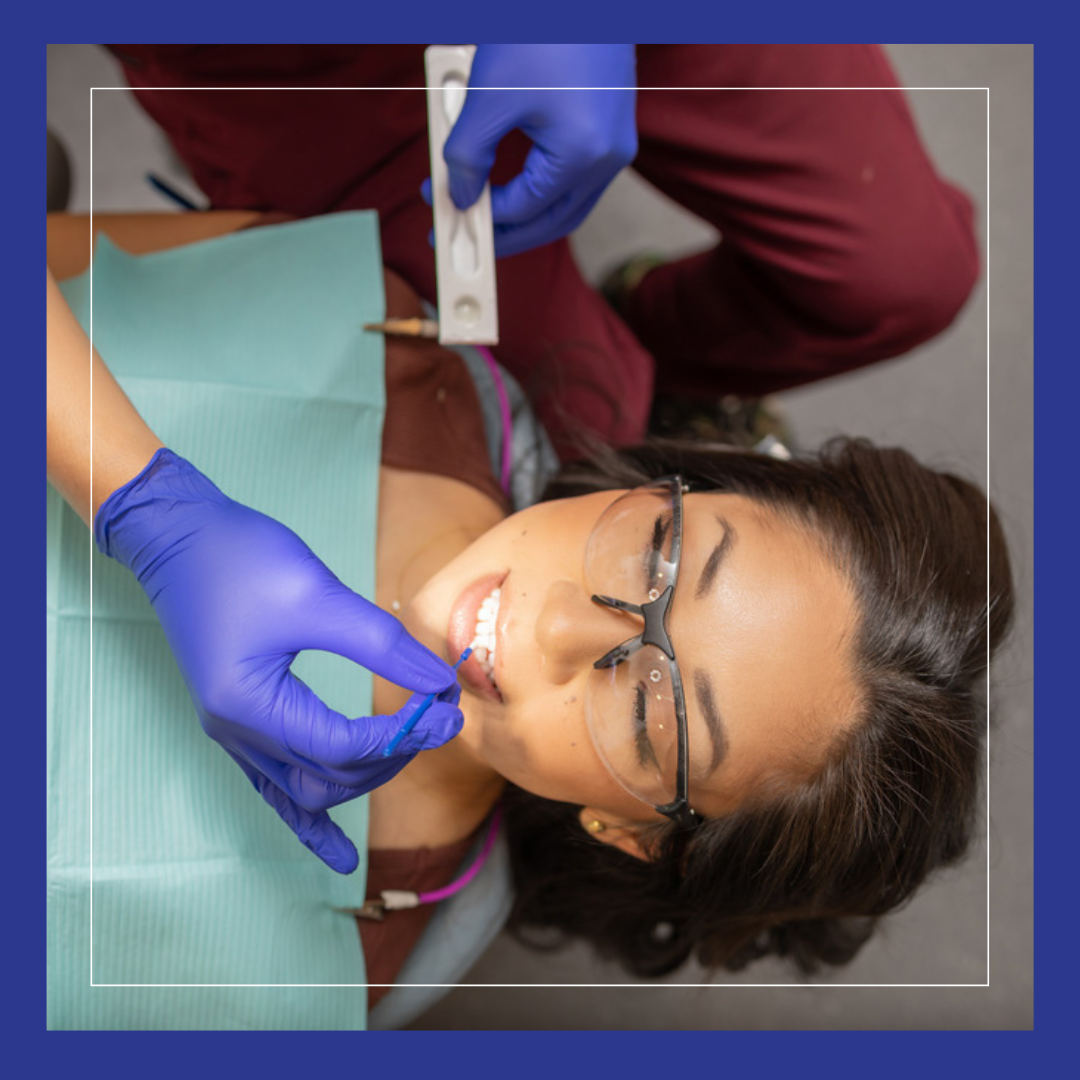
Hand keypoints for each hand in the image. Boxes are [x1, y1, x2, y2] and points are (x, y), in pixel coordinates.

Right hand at [95, 449, 462, 873]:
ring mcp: (232, 732)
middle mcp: (234, 730)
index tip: (447, 709)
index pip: (343, 747)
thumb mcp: (317, 593)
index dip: (404, 734)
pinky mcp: (237, 722)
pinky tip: (340, 855)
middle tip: (437, 714)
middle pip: (331, 774)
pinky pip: (275, 790)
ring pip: (307, 790)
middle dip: (393, 752)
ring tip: (408, 746)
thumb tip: (438, 682)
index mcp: (248, 702)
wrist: (178, 536)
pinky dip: (310, 821)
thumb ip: (380, 644)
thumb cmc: (241, 556)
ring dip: (363, 775)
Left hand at [430, 44, 637, 257]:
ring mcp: (616, 148)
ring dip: (526, 218)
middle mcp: (608, 160)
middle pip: (553, 223)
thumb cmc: (542, 31)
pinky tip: (513, 187)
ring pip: (567, 208)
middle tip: (465, 236)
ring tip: (486, 217)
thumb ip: (467, 155)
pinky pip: (576, 183)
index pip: (526, 209)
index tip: (444, 216)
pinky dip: (543, 194)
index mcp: (583, 154)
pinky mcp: (614, 133)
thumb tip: (459, 197)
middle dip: (506, 234)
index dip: (482, 218)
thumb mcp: (490, 96)